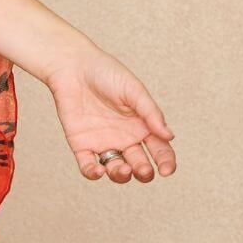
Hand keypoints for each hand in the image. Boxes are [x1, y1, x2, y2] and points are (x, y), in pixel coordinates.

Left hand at [44, 41, 175, 183]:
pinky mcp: (81, 144)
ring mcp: (103, 143)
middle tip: (144, 170)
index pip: (159, 149)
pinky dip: (93, 173)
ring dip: (121, 175)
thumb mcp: (133, 90)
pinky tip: (99, 171)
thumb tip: (169, 136)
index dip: (166, 162)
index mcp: (142, 126)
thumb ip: (150, 113)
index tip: (166, 171)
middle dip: (143, 172)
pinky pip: (88, 165)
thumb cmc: (107, 74)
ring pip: (115, 169)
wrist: (73, 67)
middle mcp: (125, 138)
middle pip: (139, 164)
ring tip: (124, 169)